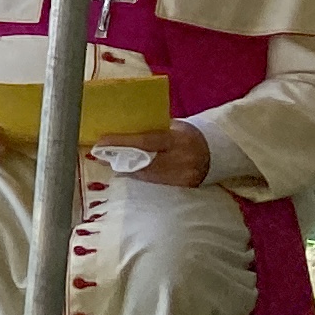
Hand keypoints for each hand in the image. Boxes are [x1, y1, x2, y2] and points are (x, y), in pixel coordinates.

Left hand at [99, 120, 213, 188]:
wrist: (214, 152)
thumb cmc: (188, 135)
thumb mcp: (174, 126)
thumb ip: (152, 129)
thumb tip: (123, 130)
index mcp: (178, 141)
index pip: (146, 142)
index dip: (121, 143)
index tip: (102, 142)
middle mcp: (181, 160)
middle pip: (142, 162)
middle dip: (118, 158)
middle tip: (99, 153)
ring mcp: (181, 177)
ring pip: (145, 175)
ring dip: (124, 168)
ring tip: (109, 161)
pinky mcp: (181, 187)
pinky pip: (153, 182)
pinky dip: (138, 175)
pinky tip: (126, 170)